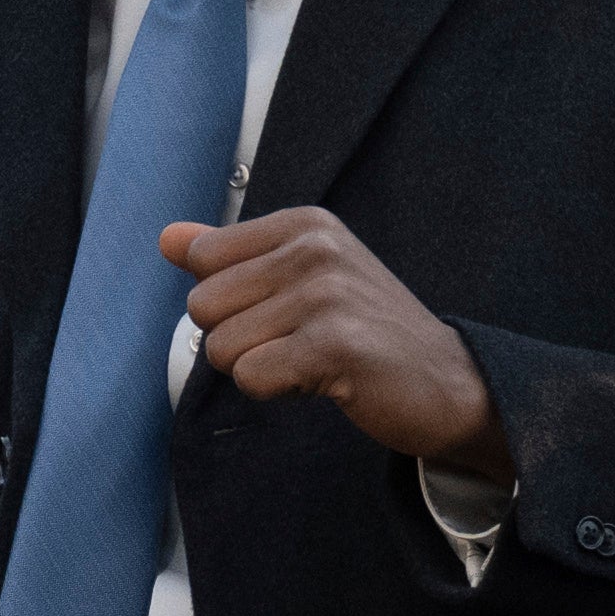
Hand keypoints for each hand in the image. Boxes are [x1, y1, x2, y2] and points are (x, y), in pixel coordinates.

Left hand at [166, 209, 508, 477]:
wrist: (446, 382)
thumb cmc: (365, 331)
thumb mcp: (300, 278)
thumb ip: (229, 256)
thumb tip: (167, 238)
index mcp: (304, 224)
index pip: (202, 258)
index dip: (229, 301)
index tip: (284, 311)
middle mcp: (314, 248)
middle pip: (203, 306)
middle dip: (237, 339)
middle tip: (298, 342)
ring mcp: (326, 294)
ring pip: (221, 347)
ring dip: (259, 368)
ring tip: (312, 360)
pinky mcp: (334, 345)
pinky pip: (250, 377)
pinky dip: (276, 391)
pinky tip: (322, 380)